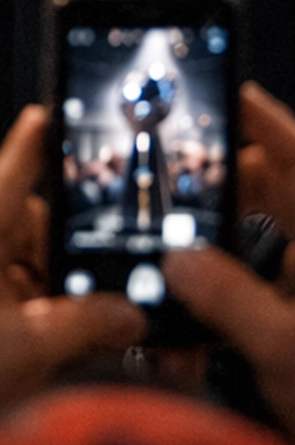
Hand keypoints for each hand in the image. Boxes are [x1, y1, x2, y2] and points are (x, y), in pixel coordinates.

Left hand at [0, 107, 143, 444]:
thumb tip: (131, 311)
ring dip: (59, 287)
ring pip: (25, 267)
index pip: (10, 175)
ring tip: (101, 310)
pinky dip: (41, 312)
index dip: (34, 145)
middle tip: (115, 262)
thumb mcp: (30, 347)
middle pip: (29, 226)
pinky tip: (71, 338)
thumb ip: (88, 322)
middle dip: (69, 244)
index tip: (52, 115)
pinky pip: (12, 299)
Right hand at [166, 83, 294, 437]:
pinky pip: (249, 314)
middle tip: (165, 186)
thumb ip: (231, 301)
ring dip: (207, 270)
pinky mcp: (292, 344)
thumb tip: (177, 260)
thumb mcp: (288, 351)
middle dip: (215, 197)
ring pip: (253, 262)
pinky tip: (181, 345)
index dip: (266, 123)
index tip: (228, 92)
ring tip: (162, 268)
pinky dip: (216, 323)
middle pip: (271, 204)